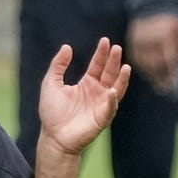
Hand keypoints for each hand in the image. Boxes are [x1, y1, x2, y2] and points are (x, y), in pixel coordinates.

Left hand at [39, 37, 130, 154]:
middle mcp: (98, 92)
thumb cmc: (52, 112)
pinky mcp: (102, 118)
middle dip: (114, 61)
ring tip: (126, 66)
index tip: (105, 41)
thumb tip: (67, 47)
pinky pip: (110, 107)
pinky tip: (111, 90)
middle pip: (109, 73)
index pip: (97, 65)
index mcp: (87, 84)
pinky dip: (112, 99)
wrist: (53, 137)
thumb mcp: (51, 83)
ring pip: (116, 88)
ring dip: (121, 78)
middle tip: (117, 48)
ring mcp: (102, 105)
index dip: (101, 54)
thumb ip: (58, 65)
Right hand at [127, 13, 177, 91]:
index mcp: (164, 37)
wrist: (150, 7)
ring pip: (145, 65)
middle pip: (155, 65)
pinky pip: (137, 61)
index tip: (176, 81)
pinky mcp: (132, 45)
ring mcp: (139, 44)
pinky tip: (150, 75)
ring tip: (159, 85)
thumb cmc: (170, 20)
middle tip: (167, 87)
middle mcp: (150, 42)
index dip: (172, 72)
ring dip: (152, 76)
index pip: (168, 59)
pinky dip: (144, 69)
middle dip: (161, 77)